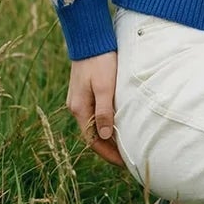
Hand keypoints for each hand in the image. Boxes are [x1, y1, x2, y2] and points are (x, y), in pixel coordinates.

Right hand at [66, 51, 124, 167]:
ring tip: (124, 144)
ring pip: (94, 125)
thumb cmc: (100, 61)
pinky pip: (94, 115)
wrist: (89, 40)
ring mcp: (79, 100)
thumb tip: (106, 135)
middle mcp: (76, 107)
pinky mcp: (84, 92)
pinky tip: (117, 124)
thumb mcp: (105, 86)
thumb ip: (105, 111)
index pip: (93, 140)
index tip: (124, 163)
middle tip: (127, 157)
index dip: (108, 154)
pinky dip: (105, 123)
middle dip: (108, 148)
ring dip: (107, 136)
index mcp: (79, 108)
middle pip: (92, 135)